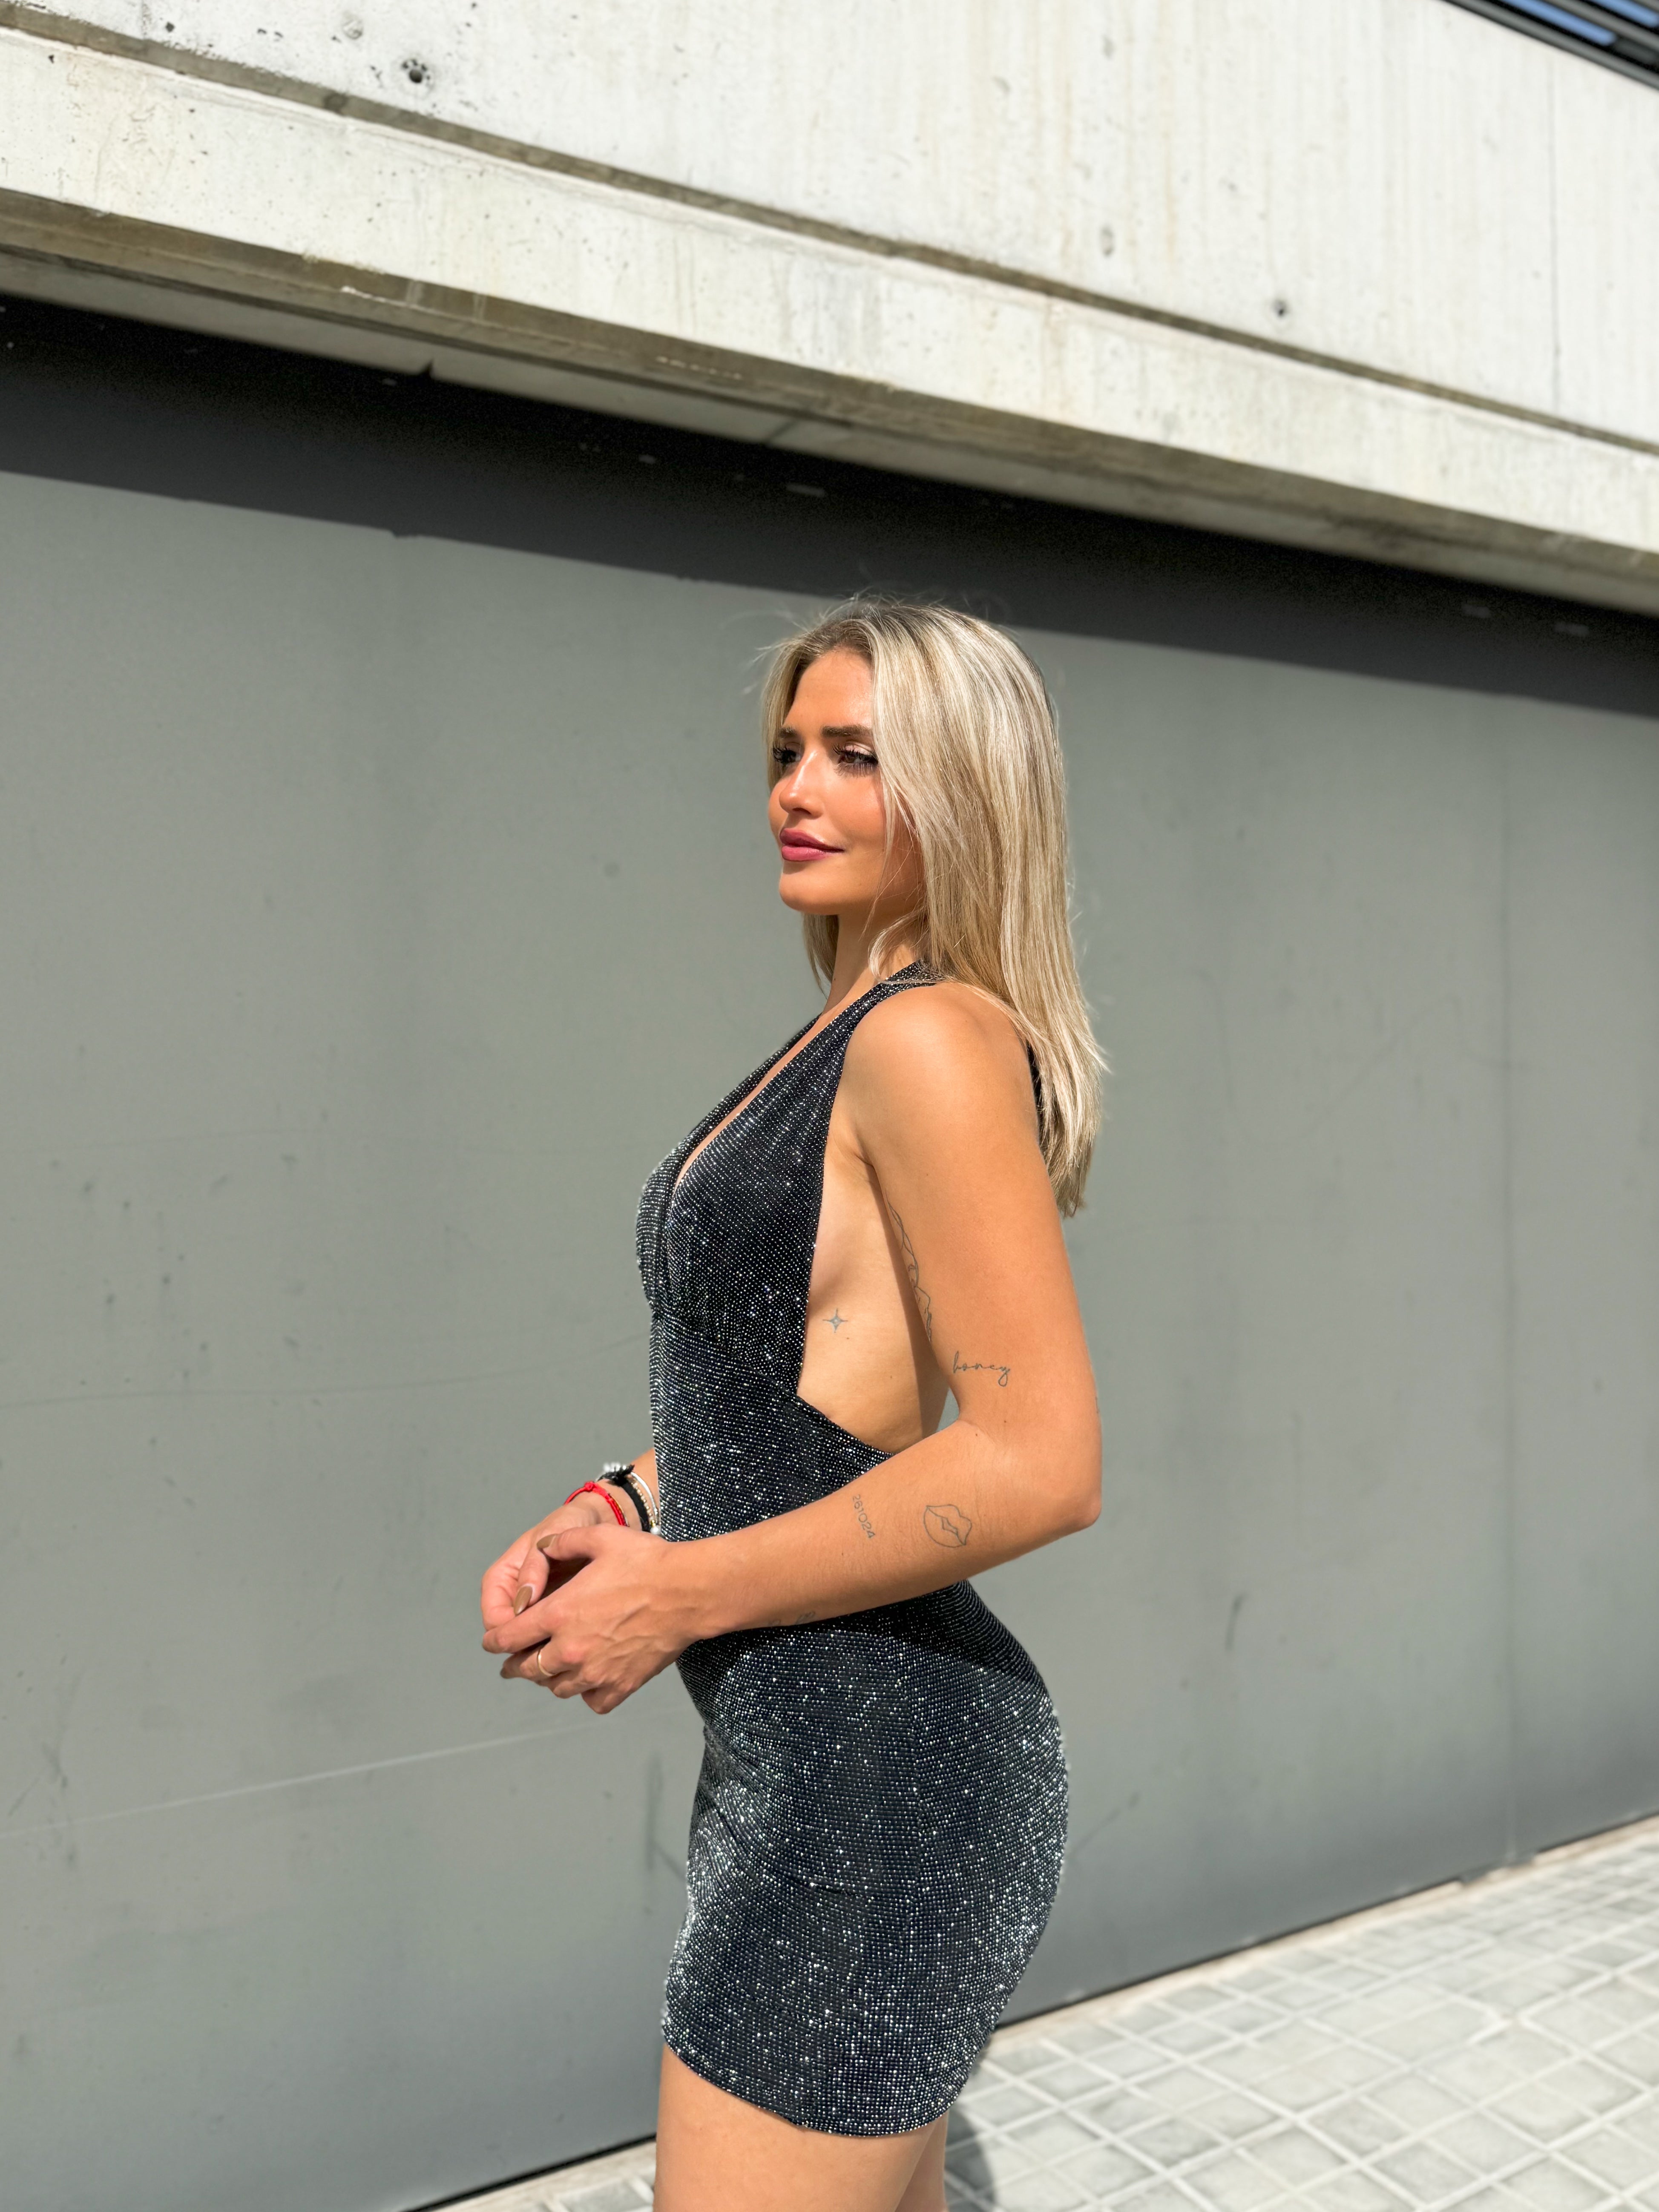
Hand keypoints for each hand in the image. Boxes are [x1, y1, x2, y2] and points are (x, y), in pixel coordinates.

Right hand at [479, 1494, 613, 1640]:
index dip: (510, 1631)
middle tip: (557, 1640)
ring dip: (545, 1645)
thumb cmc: (566, 1524)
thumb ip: (534, 1566)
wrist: (594, 1522)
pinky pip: (549, 1636)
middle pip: (509, 1637)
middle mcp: (511, 1597)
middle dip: (528, 1644)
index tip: (537, 1631)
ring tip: (571, 1637)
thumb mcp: (547, 1538)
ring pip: (528, 1641)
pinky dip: (560, 1639)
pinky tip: (579, 1634)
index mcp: (500, 1579)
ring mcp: (532, 1608)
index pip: (493, 1619)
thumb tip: (524, 1602)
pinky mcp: (552, 1613)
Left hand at [482, 1522, 698, 1714]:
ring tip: (548, 1672)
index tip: (491, 1643)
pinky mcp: (621, 1685)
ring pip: (557, 1687)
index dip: (494, 1641)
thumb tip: (544, 1547)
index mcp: (560, 1613)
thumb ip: (564, 1542)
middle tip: (511, 1664)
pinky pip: (592, 1701)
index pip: (510, 1637)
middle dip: (514, 1666)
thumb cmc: (646, 1561)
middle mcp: (571, 1648)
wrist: (688, 1592)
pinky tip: (588, 1682)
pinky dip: (585, 1695)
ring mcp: (596, 1672)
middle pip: (527, 1669)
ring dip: (548, 1679)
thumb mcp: (599, 1537)